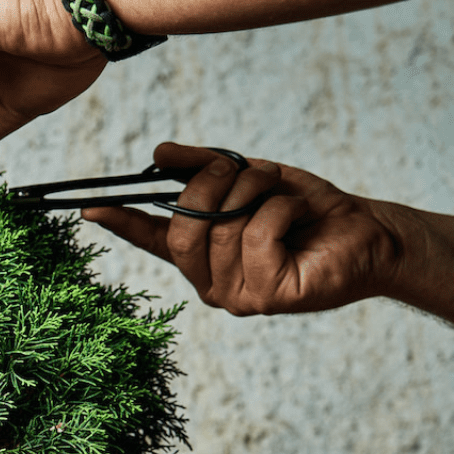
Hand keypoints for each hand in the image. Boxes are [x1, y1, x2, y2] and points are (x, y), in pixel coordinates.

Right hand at [83, 143, 408, 315]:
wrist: (365, 232)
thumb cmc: (306, 211)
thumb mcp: (250, 178)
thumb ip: (204, 168)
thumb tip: (158, 155)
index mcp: (201, 254)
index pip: (151, 237)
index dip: (121, 222)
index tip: (90, 208)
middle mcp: (209, 282)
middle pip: (185, 227)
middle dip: (214, 185)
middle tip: (246, 169)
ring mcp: (234, 295)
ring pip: (223, 227)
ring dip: (258, 192)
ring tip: (282, 195)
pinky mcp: (264, 298)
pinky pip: (256, 235)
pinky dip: (280, 211)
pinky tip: (297, 220)